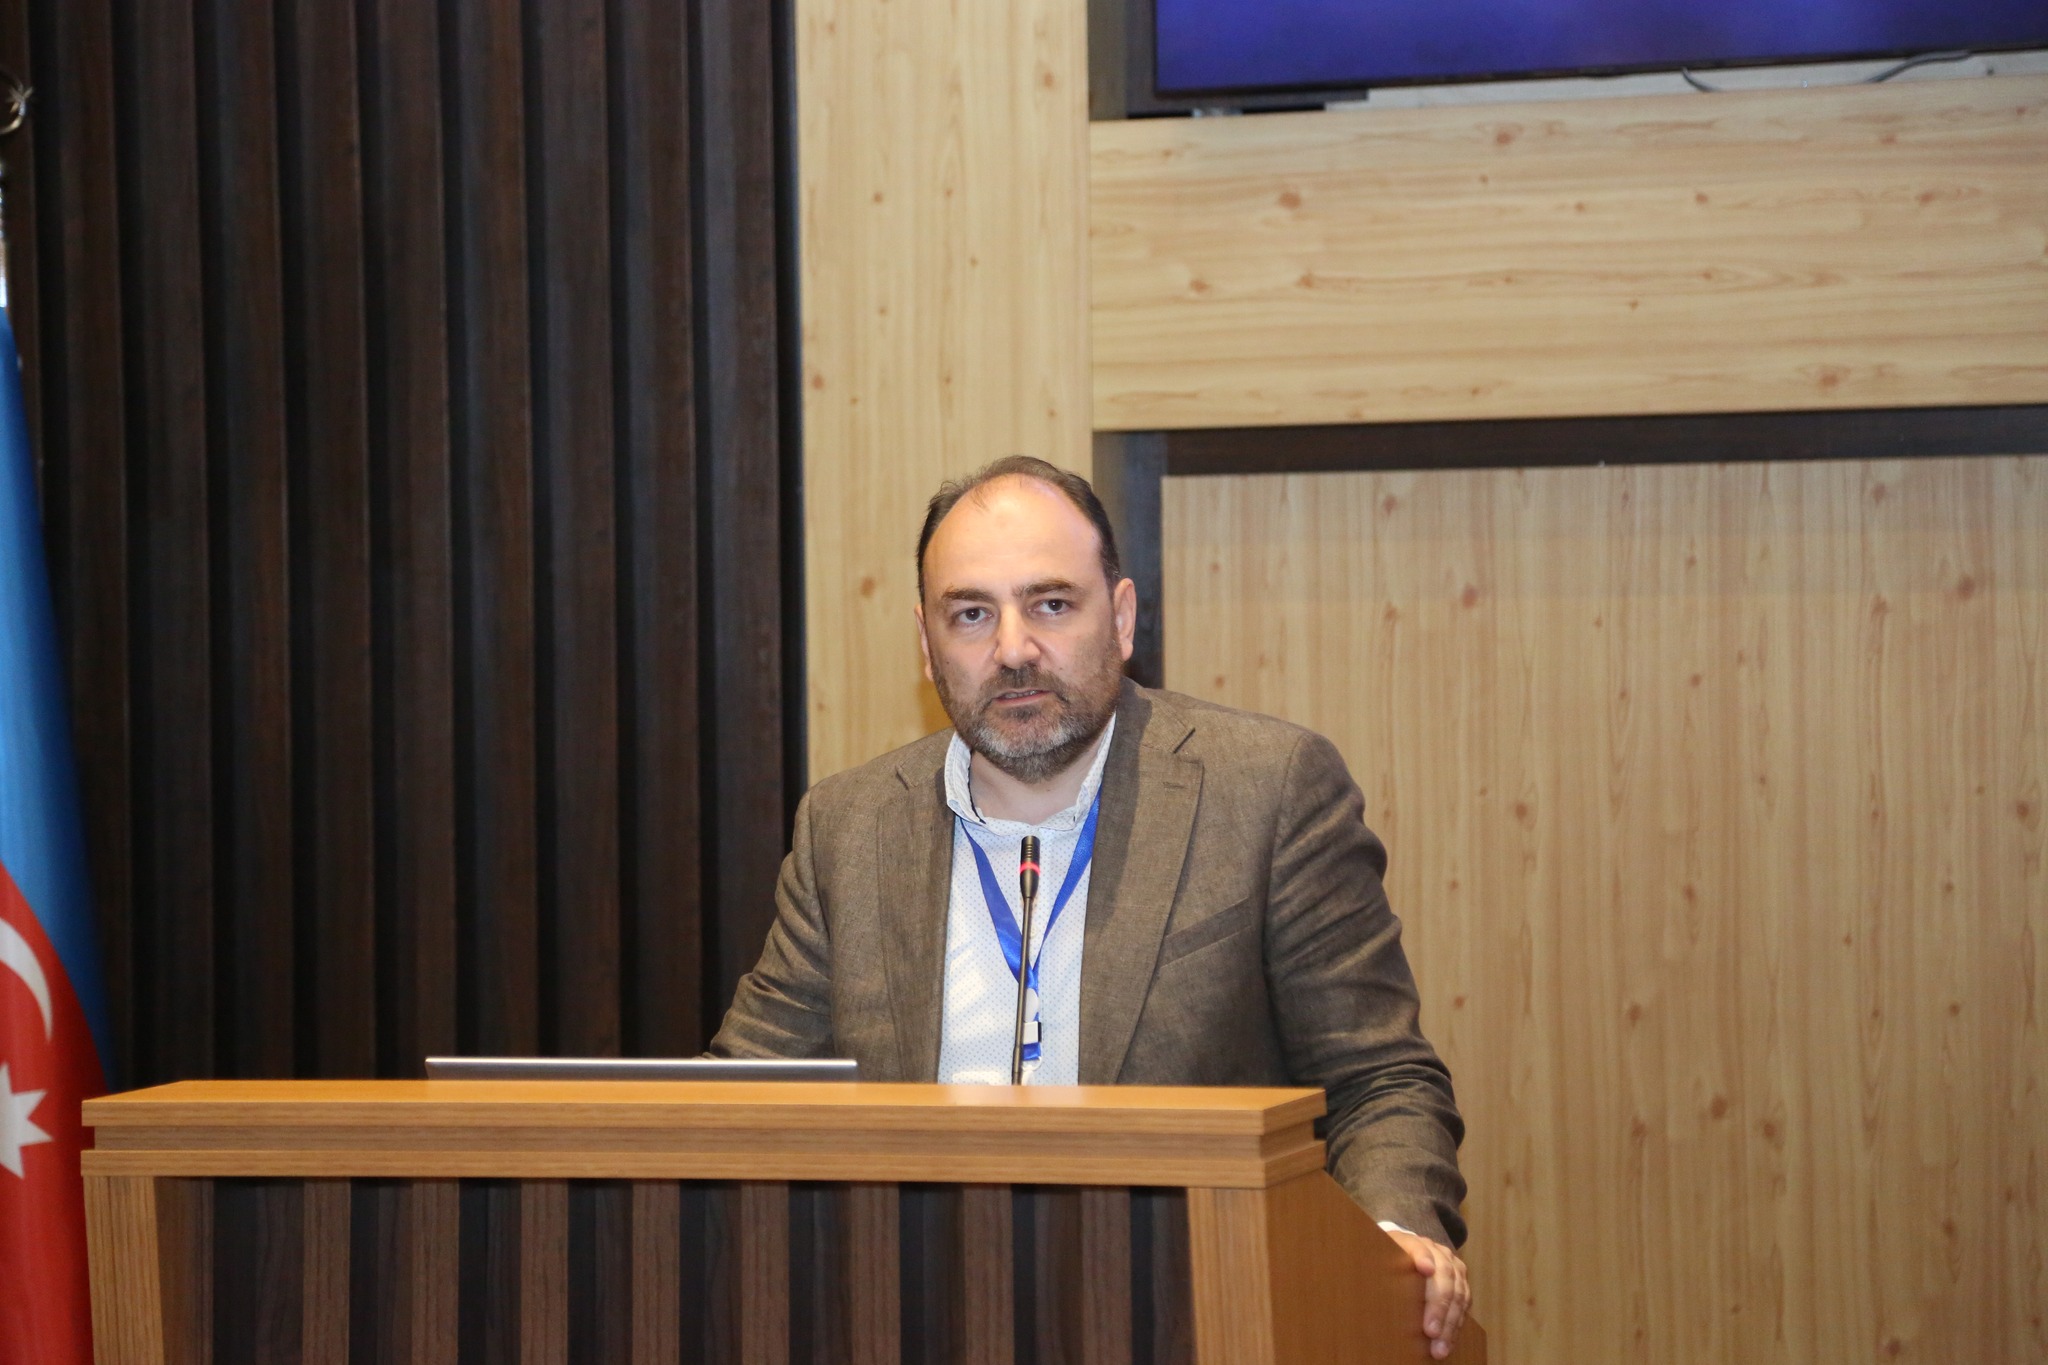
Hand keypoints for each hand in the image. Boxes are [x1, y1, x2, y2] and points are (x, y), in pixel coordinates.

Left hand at [1382, 1227, 1468, 1358]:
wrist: (1405, 1253)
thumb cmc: (1385, 1262)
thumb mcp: (1374, 1261)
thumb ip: (1369, 1268)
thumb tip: (1352, 1281)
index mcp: (1411, 1242)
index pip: (1418, 1246)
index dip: (1422, 1256)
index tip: (1425, 1269)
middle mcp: (1436, 1251)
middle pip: (1444, 1274)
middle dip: (1438, 1305)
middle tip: (1430, 1332)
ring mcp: (1452, 1264)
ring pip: (1458, 1292)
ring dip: (1450, 1323)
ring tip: (1439, 1347)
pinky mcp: (1461, 1280)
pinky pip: (1464, 1303)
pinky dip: (1456, 1324)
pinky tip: (1448, 1341)